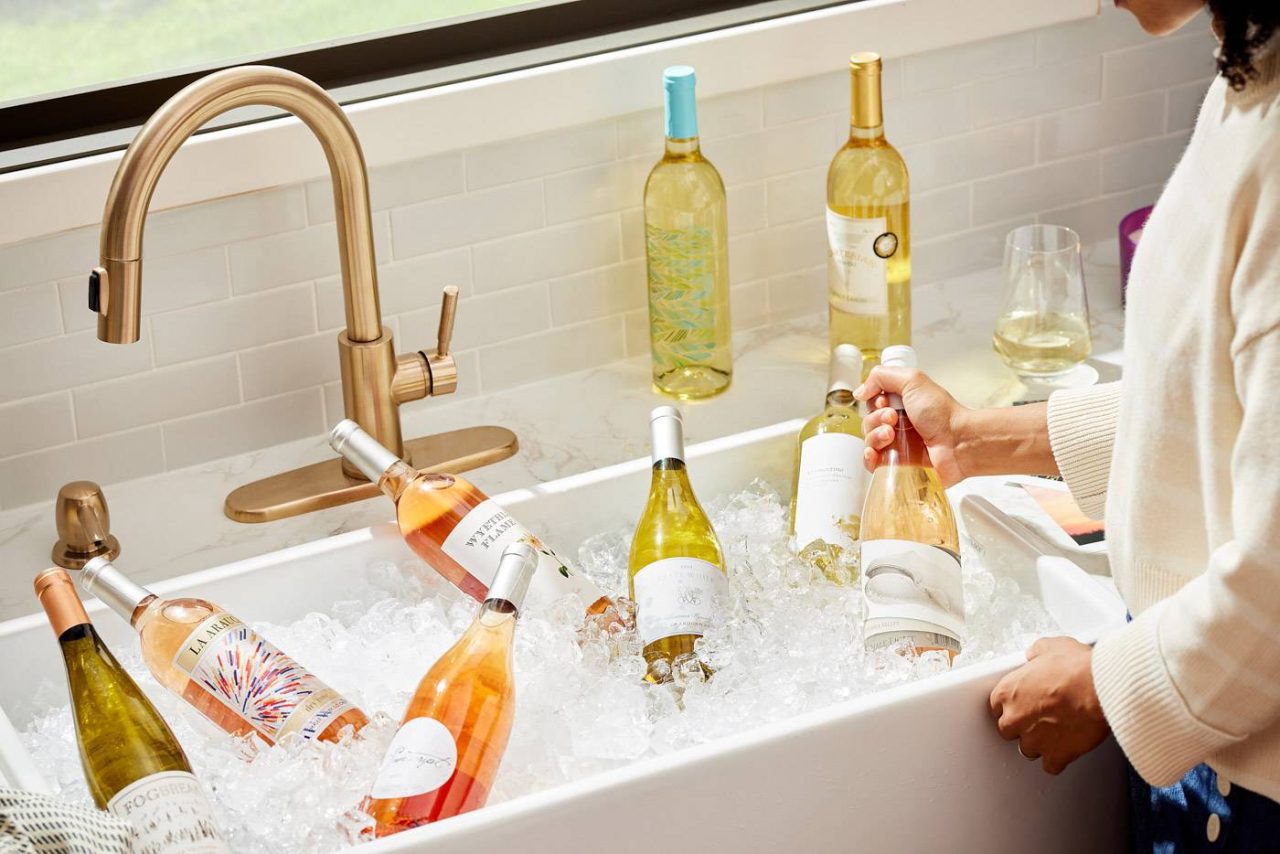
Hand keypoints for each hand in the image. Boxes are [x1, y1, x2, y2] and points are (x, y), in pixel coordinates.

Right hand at [855, 366, 969, 486]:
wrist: (958, 442)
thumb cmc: (941, 413)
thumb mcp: (912, 380)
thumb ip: (882, 376)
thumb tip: (860, 392)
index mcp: (901, 404)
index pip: (872, 403)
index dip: (874, 402)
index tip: (886, 402)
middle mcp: (898, 424)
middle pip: (868, 421)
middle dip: (875, 418)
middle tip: (893, 418)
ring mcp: (897, 445)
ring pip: (868, 440)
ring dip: (874, 435)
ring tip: (891, 434)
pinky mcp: (896, 464)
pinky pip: (871, 463)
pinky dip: (868, 457)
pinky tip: (874, 453)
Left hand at [988, 637, 1109, 774]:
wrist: (1098, 688)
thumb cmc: (1076, 668)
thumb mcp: (1050, 647)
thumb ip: (1036, 653)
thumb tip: (1035, 655)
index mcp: (1007, 692)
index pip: (997, 706)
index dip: (1013, 705)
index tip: (1023, 704)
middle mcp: (1015, 718)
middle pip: (1008, 730)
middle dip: (1023, 725)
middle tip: (1041, 717)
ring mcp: (1033, 740)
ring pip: (1028, 749)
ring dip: (1039, 743)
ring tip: (1056, 732)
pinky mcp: (1055, 755)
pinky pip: (1051, 765)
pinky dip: (1058, 759)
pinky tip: (1066, 749)